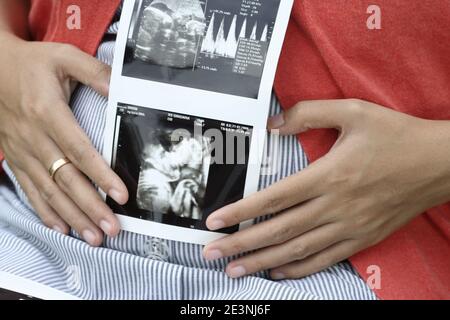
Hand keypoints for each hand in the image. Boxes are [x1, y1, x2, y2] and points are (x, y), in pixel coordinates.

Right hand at [0, 31, 128, 245]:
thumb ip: (94, 72)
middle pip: (66, 179)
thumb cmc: (32, 64)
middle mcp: (34, 138)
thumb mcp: (64, 56)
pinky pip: (31, 189)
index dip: (101, 175)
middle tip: (113, 228)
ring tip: (94, 236)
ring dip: (73, 216)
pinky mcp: (16, 159)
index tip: (120, 195)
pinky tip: (62, 227)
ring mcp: (23, 152)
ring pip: (49, 191)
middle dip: (91, 207)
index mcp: (48, 113)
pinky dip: (46, 211)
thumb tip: (120, 88)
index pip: (79, 151)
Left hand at [203, 99, 449, 278]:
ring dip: (263, 262)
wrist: (440, 163)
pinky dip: (300, 269)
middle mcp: (335, 206)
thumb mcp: (354, 111)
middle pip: (279, 230)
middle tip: (210, 254)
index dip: (240, 211)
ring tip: (234, 270)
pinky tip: (278, 273)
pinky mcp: (363, 238)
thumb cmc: (395, 134)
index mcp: (329, 174)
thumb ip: (310, 113)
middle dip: (241, 244)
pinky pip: (326, 259)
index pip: (273, 197)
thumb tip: (272, 123)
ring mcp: (349, 227)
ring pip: (298, 250)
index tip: (214, 222)